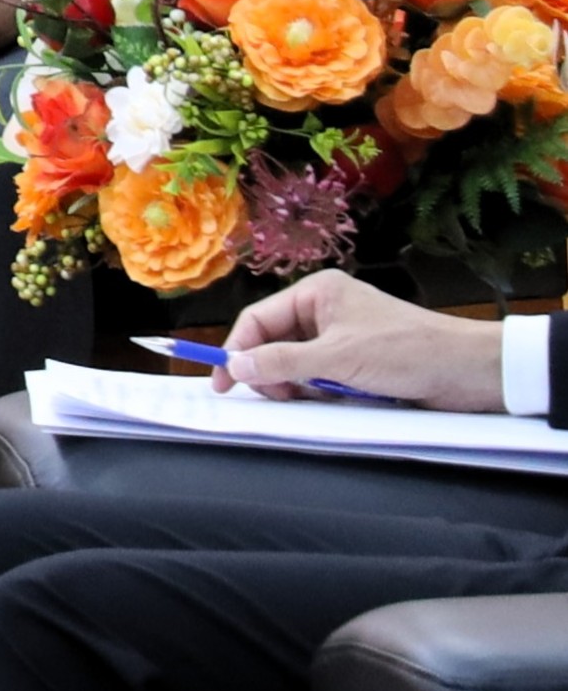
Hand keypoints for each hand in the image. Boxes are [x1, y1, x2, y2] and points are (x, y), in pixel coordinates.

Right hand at [223, 268, 511, 410]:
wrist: (467, 371)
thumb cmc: (404, 352)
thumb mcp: (336, 359)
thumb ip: (280, 362)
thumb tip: (233, 367)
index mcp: (317, 294)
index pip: (257, 320)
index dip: (236, 350)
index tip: (223, 383)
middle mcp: (326, 310)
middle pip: (274, 342)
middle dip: (273, 371)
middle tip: (281, 397)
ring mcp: (343, 336)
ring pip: (297, 363)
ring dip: (302, 384)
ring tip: (324, 395)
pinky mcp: (359, 360)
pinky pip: (322, 376)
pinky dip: (323, 390)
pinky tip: (340, 397)